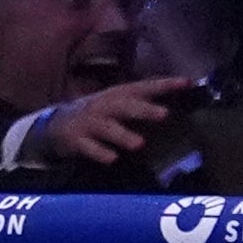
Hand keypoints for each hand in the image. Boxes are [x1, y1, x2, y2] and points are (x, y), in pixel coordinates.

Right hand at [31, 76, 206, 173]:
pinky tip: (112, 159)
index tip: (187, 84)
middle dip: (143, 110)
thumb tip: (181, 99)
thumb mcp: (118, 103)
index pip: (143, 87)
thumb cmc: (99, 114)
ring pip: (106, 128)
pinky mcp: (75, 140)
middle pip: (123, 106)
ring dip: (122, 135)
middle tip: (164, 115)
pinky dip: (99, 152)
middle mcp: (103, 106)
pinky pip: (88, 147)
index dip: (164, 85)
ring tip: (139, 144)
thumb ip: (145, 102)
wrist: (55, 125)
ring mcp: (88, 123)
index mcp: (117, 95)